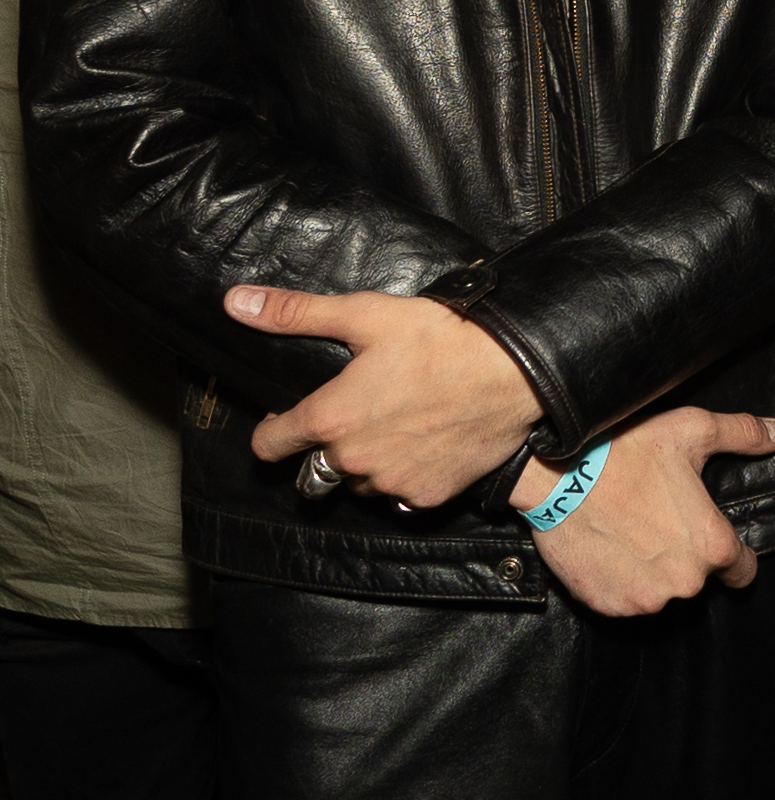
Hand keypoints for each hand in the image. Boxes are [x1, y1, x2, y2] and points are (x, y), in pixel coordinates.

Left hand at [229, 285, 538, 507]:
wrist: (513, 371)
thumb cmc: (439, 338)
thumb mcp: (364, 315)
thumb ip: (295, 314)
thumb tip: (235, 302)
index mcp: (329, 418)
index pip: (269, 445)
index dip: (273, 430)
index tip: (287, 420)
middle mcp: (352, 460)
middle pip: (312, 472)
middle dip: (322, 451)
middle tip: (355, 419)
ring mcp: (390, 484)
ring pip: (358, 485)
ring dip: (364, 466)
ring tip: (394, 429)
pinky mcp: (425, 497)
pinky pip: (399, 496)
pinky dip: (404, 476)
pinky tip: (425, 445)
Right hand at [526, 408, 774, 615]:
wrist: (559, 475)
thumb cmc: (628, 450)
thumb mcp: (693, 430)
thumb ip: (743, 435)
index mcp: (712, 546)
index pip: (743, 572)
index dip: (735, 559)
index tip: (719, 546)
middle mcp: (685, 582)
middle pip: (697, 579)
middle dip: (685, 557)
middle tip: (659, 524)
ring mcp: (645, 599)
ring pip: (661, 592)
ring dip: (653, 572)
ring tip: (630, 534)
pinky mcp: (609, 605)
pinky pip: (625, 600)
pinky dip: (620, 582)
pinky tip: (609, 549)